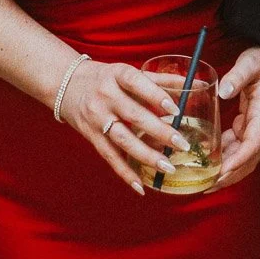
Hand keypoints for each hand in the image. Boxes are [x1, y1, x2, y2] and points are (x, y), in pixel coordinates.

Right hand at [56, 59, 188, 194]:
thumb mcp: (127, 71)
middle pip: (133, 116)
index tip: (176, 110)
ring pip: (123, 140)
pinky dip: (125, 173)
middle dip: (159, 132)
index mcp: (116, 75)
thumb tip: (193, 83)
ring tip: (168, 167)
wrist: (65, 85)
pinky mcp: (91, 136)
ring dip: (146, 155)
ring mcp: (97, 118)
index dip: (156, 96)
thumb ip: (160, 79)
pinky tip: (140, 187)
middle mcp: (105, 96)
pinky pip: (109, 157)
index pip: (136, 83)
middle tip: (182, 144)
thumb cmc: (104, 78)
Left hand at [213, 45, 259, 188]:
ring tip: (205, 181)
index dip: (238, 159)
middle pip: (249, 158)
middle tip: (207, 186)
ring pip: (243, 155)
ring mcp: (255, 125)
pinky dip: (225, 155)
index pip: (253, 143)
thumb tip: (223, 93)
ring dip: (227, 169)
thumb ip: (237, 77)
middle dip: (230, 174)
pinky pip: (237, 145)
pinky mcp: (248, 122)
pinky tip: (208, 159)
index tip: (222, 171)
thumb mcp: (250, 63)